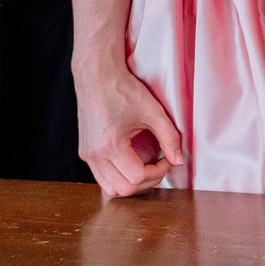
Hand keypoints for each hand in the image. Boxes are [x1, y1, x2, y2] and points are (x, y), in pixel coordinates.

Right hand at [77, 63, 183, 196]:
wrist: (97, 77)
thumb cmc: (123, 90)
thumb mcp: (153, 111)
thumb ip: (169, 137)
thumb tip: (178, 160)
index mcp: (110, 145)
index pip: (136, 177)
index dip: (157, 172)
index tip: (166, 158)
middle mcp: (94, 155)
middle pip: (122, 188)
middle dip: (146, 181)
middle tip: (160, 164)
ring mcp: (87, 155)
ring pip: (109, 187)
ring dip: (131, 183)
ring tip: (147, 166)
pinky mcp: (85, 152)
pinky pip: (101, 177)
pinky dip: (119, 177)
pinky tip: (133, 163)